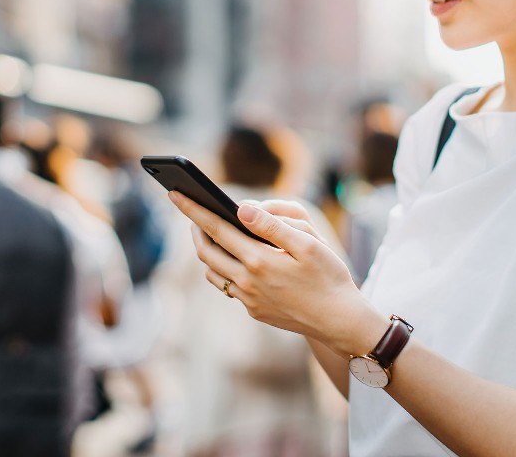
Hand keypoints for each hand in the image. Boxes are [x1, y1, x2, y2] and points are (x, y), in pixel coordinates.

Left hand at [170, 191, 384, 355]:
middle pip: (206, 252)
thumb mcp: (308, 244)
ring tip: (212, 233)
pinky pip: (230, 287)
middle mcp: (247, 282)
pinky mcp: (255, 311)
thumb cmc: (329, 277)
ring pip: (213, 272)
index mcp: (258, 260)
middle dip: (195, 229)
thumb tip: (242, 209)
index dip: (193, 209)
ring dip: (208, 251)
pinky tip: (237, 260)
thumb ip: (273, 225)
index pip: (215, 228)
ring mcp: (249, 300)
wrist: (340, 321)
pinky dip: (225, 269)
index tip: (174, 193)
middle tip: (194, 211)